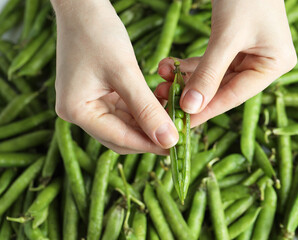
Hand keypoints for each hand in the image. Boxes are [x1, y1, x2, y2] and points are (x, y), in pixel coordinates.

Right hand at [52, 0, 178, 153]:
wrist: (83, 8)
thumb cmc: (98, 34)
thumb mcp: (125, 72)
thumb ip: (147, 109)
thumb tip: (168, 140)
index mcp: (76, 110)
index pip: (118, 138)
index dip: (149, 144)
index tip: (176, 147)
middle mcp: (79, 112)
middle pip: (121, 136)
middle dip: (149, 137)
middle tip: (178, 137)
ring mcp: (87, 104)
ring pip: (125, 125)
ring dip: (149, 124)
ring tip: (174, 121)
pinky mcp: (97, 95)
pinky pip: (124, 111)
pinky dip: (143, 111)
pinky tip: (161, 108)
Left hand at [154, 0, 296, 126]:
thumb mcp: (226, 36)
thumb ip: (209, 73)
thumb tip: (191, 107)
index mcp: (274, 64)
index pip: (235, 95)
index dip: (207, 110)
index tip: (182, 122)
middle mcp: (264, 63)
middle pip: (222, 89)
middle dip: (191, 93)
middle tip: (163, 99)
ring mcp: (249, 55)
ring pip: (213, 77)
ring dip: (186, 79)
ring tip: (161, 80)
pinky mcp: (234, 46)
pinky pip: (210, 63)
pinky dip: (190, 66)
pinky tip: (170, 67)